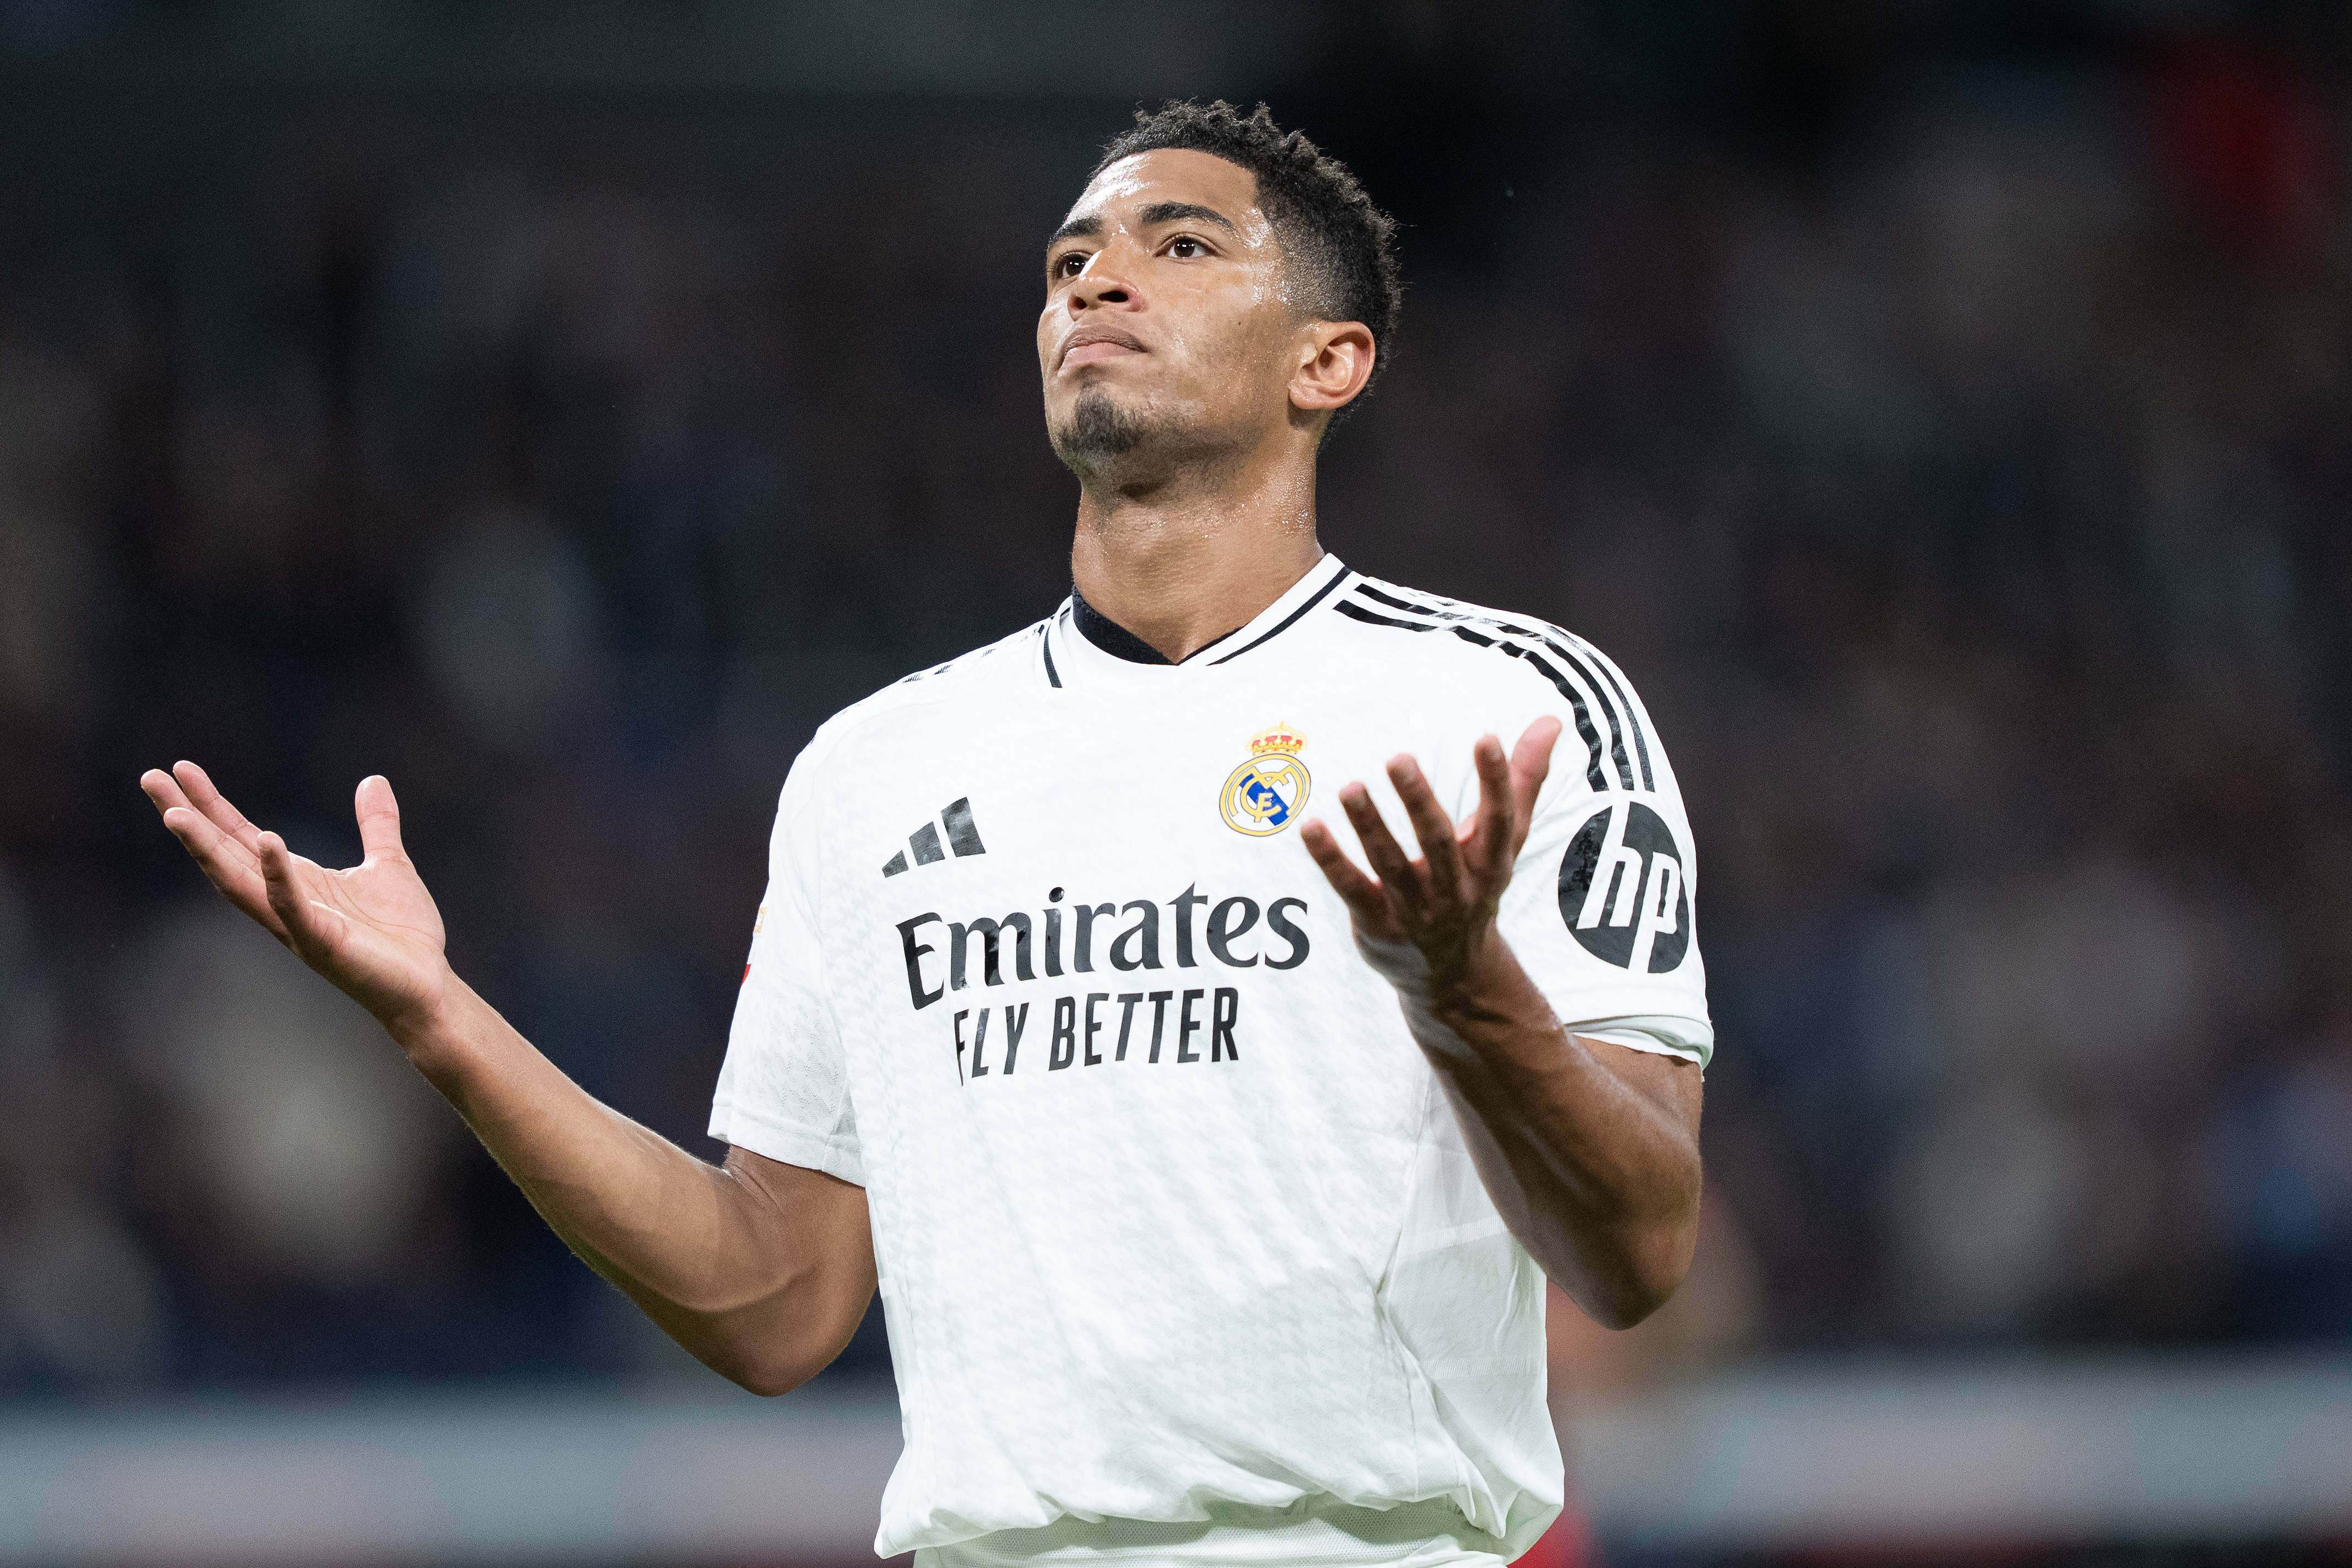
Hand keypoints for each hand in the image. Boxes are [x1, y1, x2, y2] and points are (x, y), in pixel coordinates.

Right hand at [139, 762, 451, 1035]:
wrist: (428, 986)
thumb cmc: (401, 935)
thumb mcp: (389, 864)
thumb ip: (376, 824)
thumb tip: (373, 780)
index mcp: (294, 881)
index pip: (240, 837)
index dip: (211, 805)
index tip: (180, 769)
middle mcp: (282, 904)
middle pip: (223, 856)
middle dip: (187, 820)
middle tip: (151, 779)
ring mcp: (297, 926)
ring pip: (238, 884)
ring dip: (206, 850)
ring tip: (177, 814)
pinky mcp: (322, 943)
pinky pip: (292, 908)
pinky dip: (278, 877)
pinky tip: (268, 842)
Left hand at [1300, 717, 1561, 999]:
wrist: (1454, 976)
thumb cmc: (1477, 887)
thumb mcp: (1505, 841)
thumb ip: (1524, 780)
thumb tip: (1552, 719)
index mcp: (1491, 863)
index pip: (1498, 818)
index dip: (1496, 780)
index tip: (1487, 737)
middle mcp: (1456, 889)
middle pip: (1438, 842)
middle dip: (1419, 801)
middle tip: (1398, 758)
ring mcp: (1415, 911)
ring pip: (1390, 865)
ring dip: (1370, 826)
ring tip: (1350, 787)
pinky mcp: (1378, 925)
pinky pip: (1352, 888)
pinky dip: (1330, 859)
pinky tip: (1310, 826)